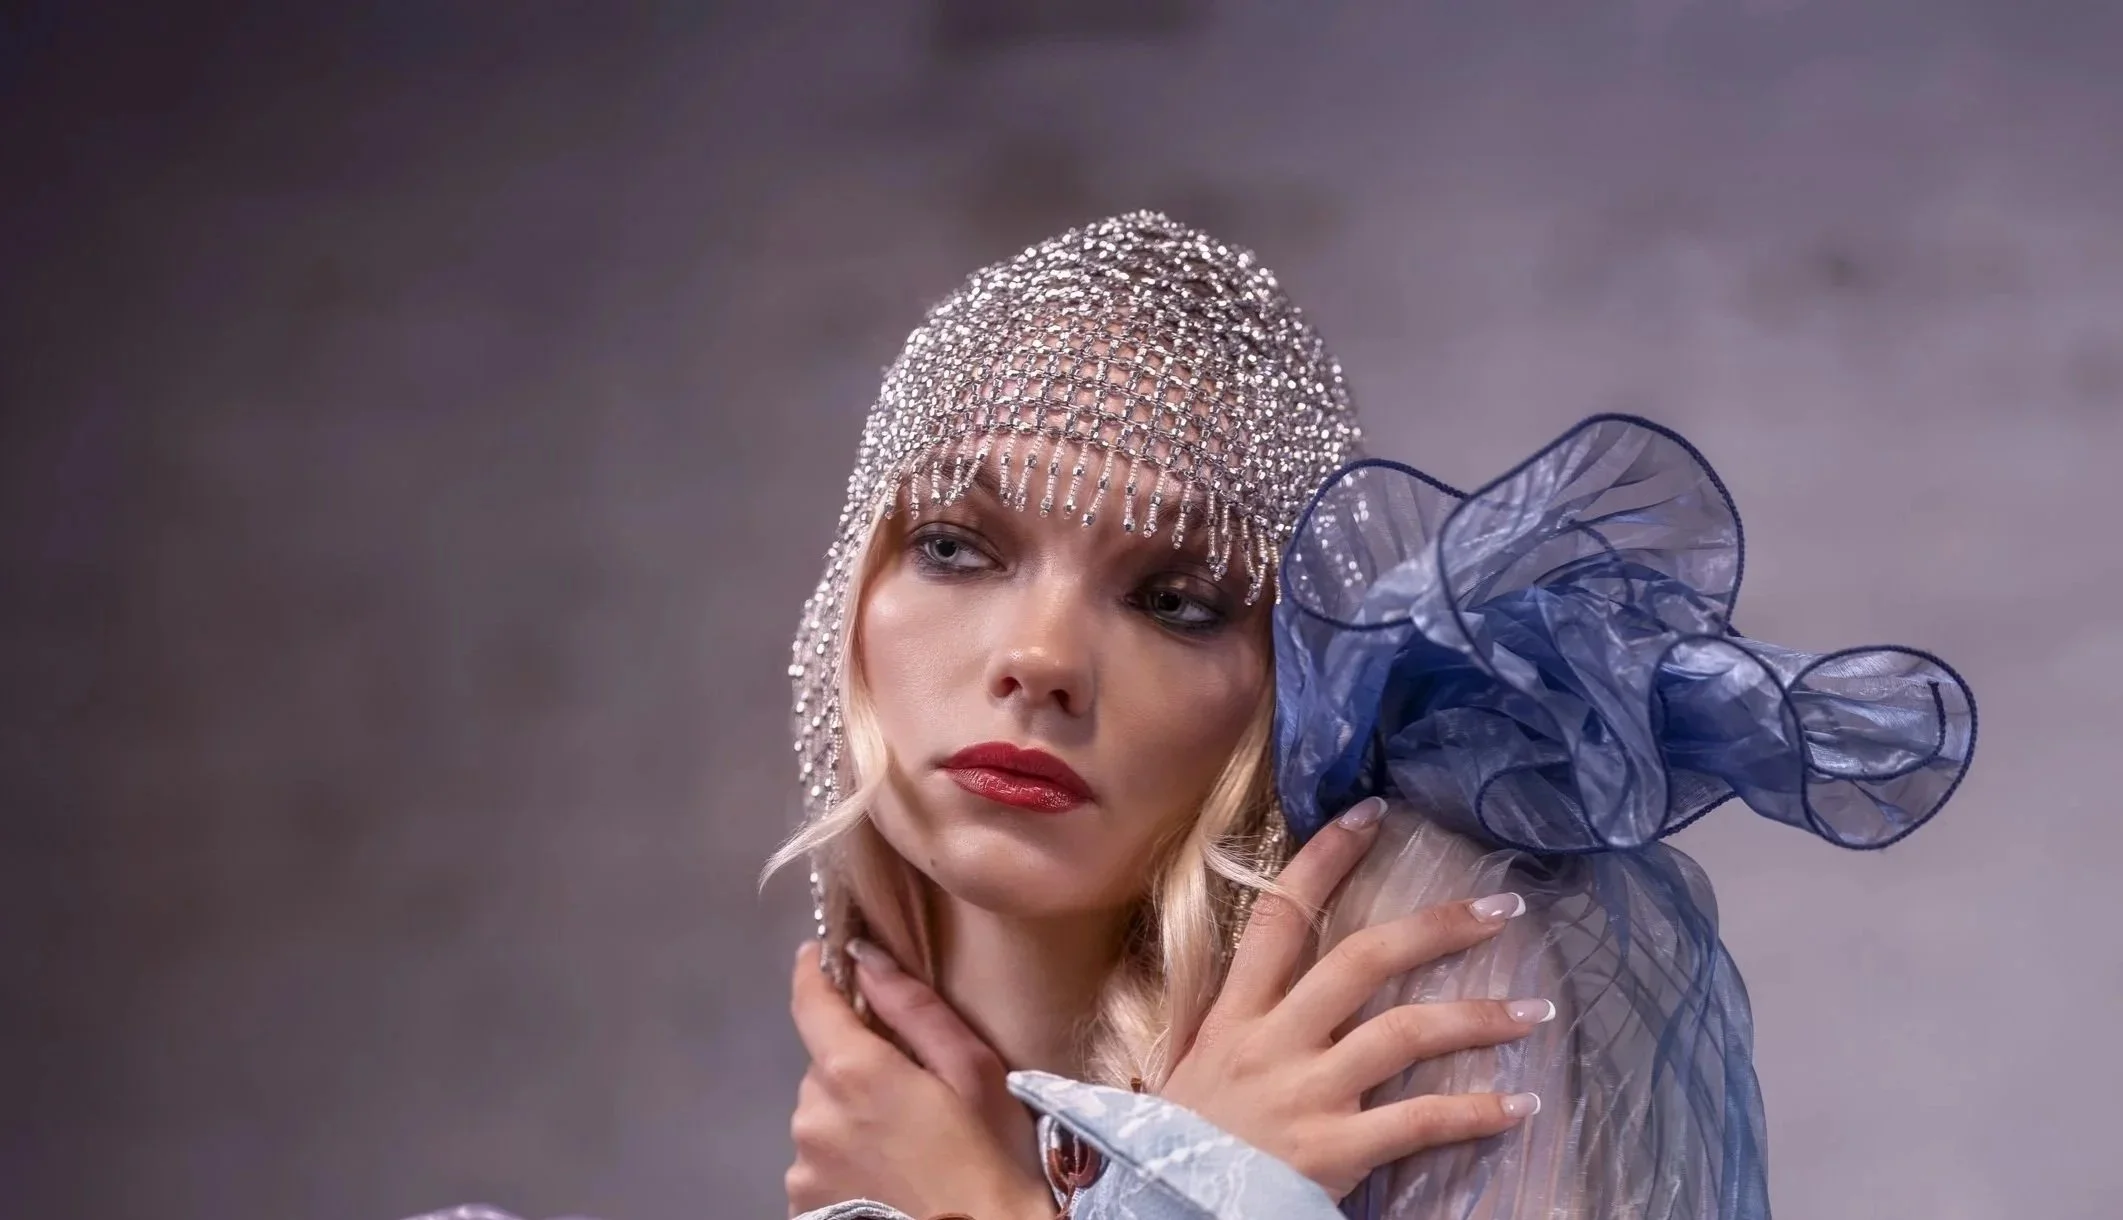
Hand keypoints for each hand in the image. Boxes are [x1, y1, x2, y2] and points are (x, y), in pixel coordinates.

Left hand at [784, 940, 1053, 1219]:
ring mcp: (803, 1167)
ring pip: (822, 1115)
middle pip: (824, 1065)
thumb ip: (913, 1008)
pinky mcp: (803, 1206)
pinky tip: (888, 1179)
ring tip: (907, 1147)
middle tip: (914, 1091)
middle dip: (859, 1065)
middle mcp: (812, 1115)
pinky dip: (846, 1161)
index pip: (810, 1001)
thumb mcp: (973, 1070)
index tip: (826, 954)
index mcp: (853, 1071)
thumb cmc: (992, 1159)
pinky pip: (819, 1162)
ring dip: (851, 1116)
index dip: (816, 971)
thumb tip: (865, 956)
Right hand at [1159, 797, 1549, 1200]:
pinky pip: (1419, 1121)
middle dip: (1437, 927)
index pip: (1281, 916)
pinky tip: (1520, 1105)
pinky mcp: (1333, 1151)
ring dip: (1477, 1016)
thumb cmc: (1183, 1144)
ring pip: (1403, 1032)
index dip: (1326, 858)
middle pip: (1363, 959)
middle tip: (1502, 909)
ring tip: (1536, 1010)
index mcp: (1235, 1014)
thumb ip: (1240, 1026)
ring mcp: (1305, 1093)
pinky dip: (1476, 1112)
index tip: (1373, 813)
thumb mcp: (1194, 1068)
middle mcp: (1273, 1041)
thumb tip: (1275, 982)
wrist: (1160, 1211)